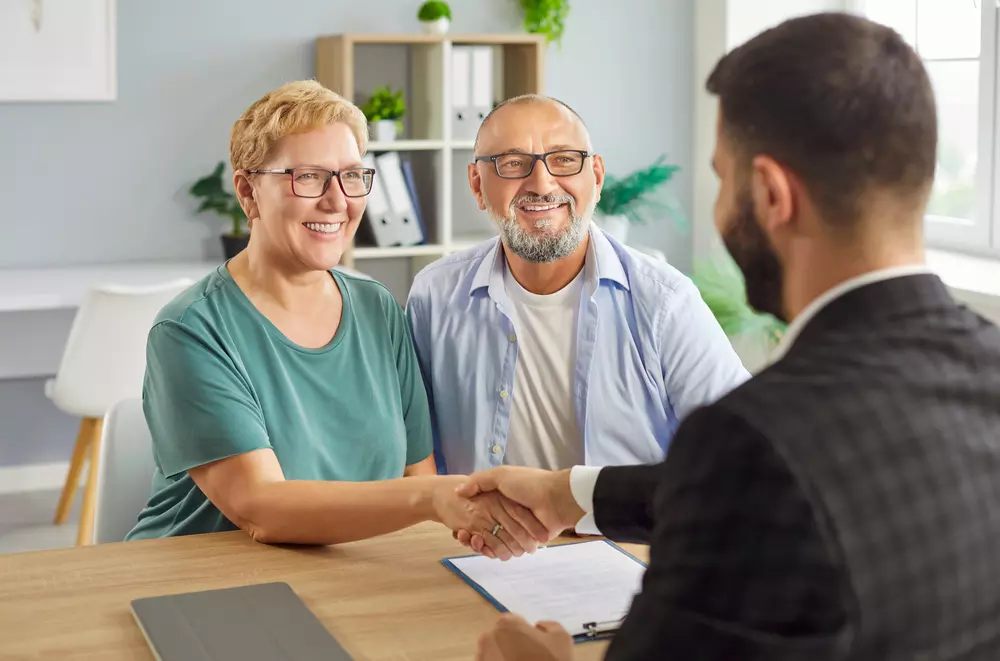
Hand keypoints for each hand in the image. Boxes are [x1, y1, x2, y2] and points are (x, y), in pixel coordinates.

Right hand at [456, 467, 584, 540]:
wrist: (556, 498)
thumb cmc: (529, 484)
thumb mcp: (501, 475)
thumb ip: (479, 481)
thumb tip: (458, 491)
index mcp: (503, 498)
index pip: (480, 510)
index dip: (468, 516)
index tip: (456, 521)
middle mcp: (509, 513)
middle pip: (485, 527)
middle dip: (471, 532)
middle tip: (460, 534)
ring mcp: (518, 528)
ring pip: (494, 540)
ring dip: (480, 543)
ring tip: (469, 540)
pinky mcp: (526, 541)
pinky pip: (507, 549)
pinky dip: (494, 551)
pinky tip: (483, 548)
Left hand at [476, 614, 573, 660]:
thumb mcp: (562, 640)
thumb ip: (550, 627)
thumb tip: (539, 628)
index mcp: (507, 625)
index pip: (515, 623)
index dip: (526, 633)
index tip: (535, 646)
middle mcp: (488, 639)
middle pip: (502, 638)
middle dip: (512, 645)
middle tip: (528, 658)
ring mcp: (482, 658)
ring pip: (494, 654)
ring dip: (504, 658)